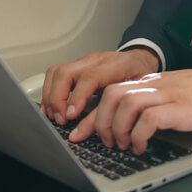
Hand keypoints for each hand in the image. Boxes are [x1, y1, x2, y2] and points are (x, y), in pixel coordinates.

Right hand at [41, 48, 159, 124]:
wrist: (140, 60)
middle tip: (61, 119)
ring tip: (55, 115)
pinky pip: (56, 74)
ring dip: (51, 95)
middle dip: (57, 98)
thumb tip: (88, 131)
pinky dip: (50, 91)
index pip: (90, 78)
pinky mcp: (77, 66)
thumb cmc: (139, 77)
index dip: (77, 97)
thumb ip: (110, 112)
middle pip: (66, 72)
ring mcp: (84, 61)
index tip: (71, 115)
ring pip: (56, 72)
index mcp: (115, 66)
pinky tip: (53, 107)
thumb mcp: (133, 95)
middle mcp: (96, 60)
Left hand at [68, 68, 191, 154]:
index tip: (81, 131)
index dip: (92, 114)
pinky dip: (138, 136)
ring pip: (125, 104)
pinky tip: (141, 146)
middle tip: (106, 141)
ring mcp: (166, 95)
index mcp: (151, 82)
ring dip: (118, 129)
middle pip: (111, 94)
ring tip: (123, 145)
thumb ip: (153, 100)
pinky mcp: (178, 108)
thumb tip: (131, 120)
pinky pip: (148, 120)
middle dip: (100, 121)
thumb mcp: (173, 93)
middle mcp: (154, 85)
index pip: (111, 91)